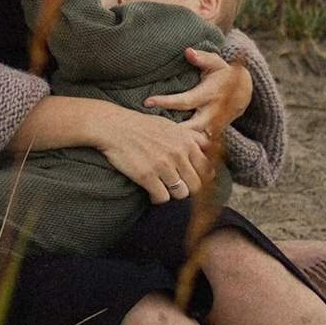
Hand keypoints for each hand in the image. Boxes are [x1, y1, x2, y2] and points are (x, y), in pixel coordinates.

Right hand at [86, 101, 208, 201]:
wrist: (114, 127)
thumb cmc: (143, 126)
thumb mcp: (172, 125)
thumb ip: (193, 137)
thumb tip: (210, 145)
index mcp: (186, 142)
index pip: (207, 170)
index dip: (200, 178)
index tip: (189, 180)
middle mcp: (177, 154)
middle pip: (196, 186)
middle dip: (187, 189)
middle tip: (175, 186)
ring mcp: (162, 166)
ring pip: (180, 194)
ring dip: (172, 194)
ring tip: (163, 188)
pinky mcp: (146, 176)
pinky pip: (162, 198)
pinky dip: (157, 199)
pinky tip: (151, 192)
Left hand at [146, 49, 253, 143]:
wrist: (243, 93)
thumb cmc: (223, 74)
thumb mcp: (216, 63)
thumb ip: (202, 58)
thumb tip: (188, 52)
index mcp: (209, 95)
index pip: (185, 101)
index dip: (167, 102)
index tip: (147, 102)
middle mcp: (212, 113)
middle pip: (192, 127)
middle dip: (173, 131)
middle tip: (151, 132)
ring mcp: (214, 126)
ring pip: (197, 140)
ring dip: (180, 143)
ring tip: (157, 144)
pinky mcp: (213, 134)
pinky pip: (200, 145)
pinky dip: (187, 149)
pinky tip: (169, 151)